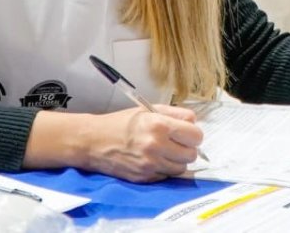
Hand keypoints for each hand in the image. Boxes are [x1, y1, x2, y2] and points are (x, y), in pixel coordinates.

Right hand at [81, 104, 202, 181]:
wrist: (94, 142)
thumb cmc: (121, 123)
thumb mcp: (148, 110)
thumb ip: (175, 114)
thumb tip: (193, 123)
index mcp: (159, 125)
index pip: (195, 135)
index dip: (193, 134)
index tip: (186, 133)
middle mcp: (156, 146)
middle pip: (192, 154)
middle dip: (187, 148)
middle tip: (176, 143)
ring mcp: (150, 165)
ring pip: (182, 168)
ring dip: (177, 160)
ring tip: (165, 152)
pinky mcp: (144, 178)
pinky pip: (167, 176)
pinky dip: (165, 169)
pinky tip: (154, 160)